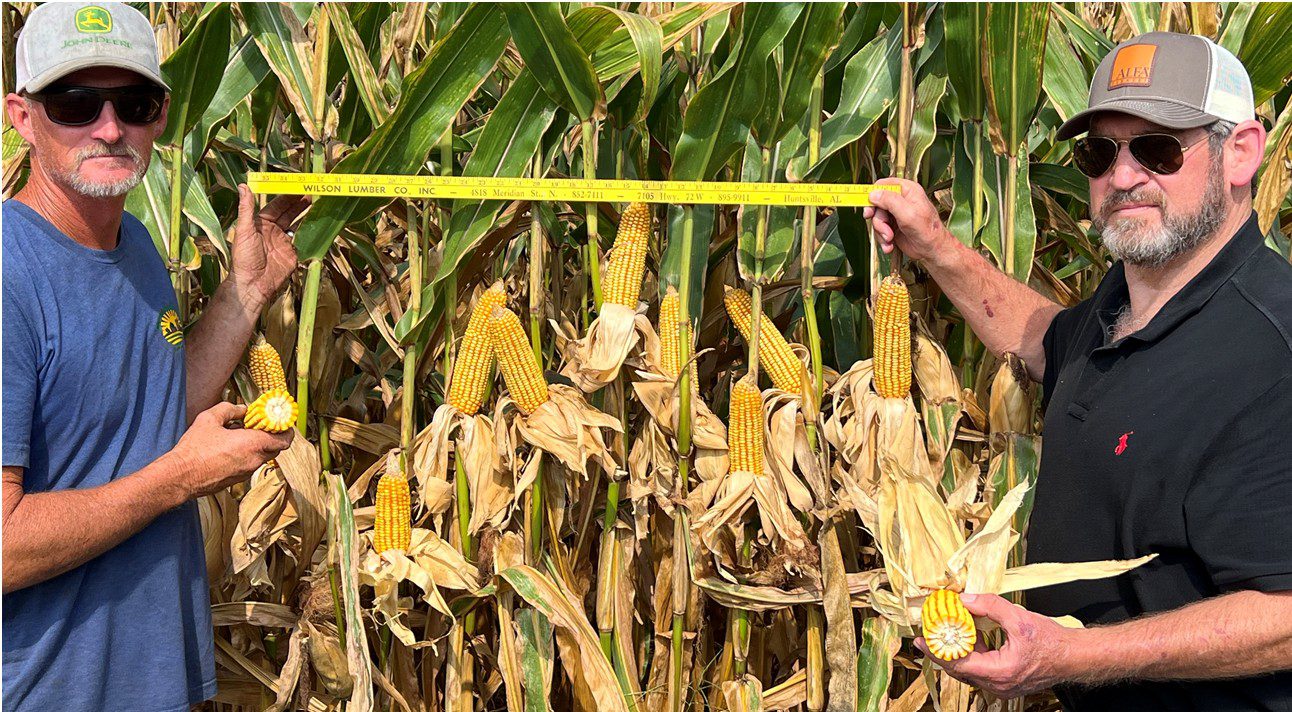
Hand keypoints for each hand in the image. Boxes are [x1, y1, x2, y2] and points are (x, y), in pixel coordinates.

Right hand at [170, 402, 293, 498]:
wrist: (181, 476)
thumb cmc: (194, 449)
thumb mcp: (210, 419)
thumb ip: (229, 409)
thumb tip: (242, 409)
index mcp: (253, 444)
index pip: (284, 440)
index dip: (287, 430)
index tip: (281, 422)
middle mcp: (254, 460)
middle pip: (276, 448)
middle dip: (273, 436)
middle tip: (262, 425)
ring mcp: (247, 472)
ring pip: (263, 456)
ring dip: (259, 445)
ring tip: (243, 434)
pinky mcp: (238, 479)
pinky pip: (251, 464)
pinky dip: (249, 455)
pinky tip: (233, 447)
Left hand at [230, 184, 308, 307]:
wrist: (253, 284)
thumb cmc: (244, 257)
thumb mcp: (244, 231)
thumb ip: (246, 208)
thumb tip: (244, 186)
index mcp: (261, 223)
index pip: (277, 206)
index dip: (287, 196)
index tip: (297, 187)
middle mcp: (274, 230)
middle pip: (289, 213)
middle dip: (299, 203)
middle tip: (311, 192)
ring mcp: (285, 242)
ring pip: (297, 224)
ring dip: (306, 215)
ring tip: (317, 203)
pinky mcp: (294, 253)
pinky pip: (303, 240)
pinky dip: (310, 232)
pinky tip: (318, 223)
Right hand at [863, 177, 956, 263]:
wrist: (931, 250)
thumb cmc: (927, 230)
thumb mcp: (908, 213)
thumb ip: (890, 201)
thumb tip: (874, 194)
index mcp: (907, 190)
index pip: (883, 185)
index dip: (874, 195)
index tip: (869, 207)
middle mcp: (900, 200)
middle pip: (877, 204)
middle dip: (879, 219)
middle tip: (883, 227)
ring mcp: (895, 213)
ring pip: (877, 219)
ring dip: (881, 231)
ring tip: (889, 238)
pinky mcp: (892, 226)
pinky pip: (879, 230)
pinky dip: (883, 239)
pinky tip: (889, 244)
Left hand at [915, 593, 1076, 698]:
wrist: (1074, 657)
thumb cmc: (1051, 642)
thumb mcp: (1019, 618)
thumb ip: (990, 606)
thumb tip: (964, 599)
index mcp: (999, 672)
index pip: (956, 664)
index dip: (935, 651)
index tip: (920, 639)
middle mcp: (997, 685)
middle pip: (959, 669)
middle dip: (941, 650)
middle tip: (926, 634)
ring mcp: (1002, 686)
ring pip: (969, 670)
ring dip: (956, 651)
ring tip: (943, 632)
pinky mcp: (1006, 681)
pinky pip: (980, 669)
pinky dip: (972, 653)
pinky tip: (969, 636)